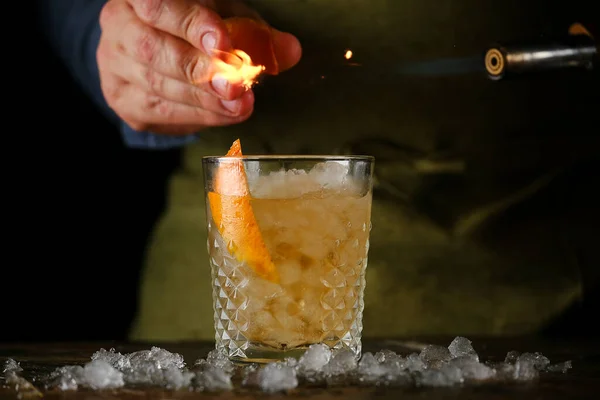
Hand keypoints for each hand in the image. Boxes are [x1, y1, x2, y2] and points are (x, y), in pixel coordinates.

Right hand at [97, 0, 301, 133]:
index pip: (157, 5)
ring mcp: (114, 65)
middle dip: (200, 71)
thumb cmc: (192, 29)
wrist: (151, 56)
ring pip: (158, 85)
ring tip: (240, 104)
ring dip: (205, 99)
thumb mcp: (224, 21)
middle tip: (237, 85)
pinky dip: (199, 115)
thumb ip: (254, 33)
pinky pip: (161, 111)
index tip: (223, 43)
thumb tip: (291, 50)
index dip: (190, 24)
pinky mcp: (123, 99)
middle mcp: (118, 26)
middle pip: (153, 49)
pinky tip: (226, 114)